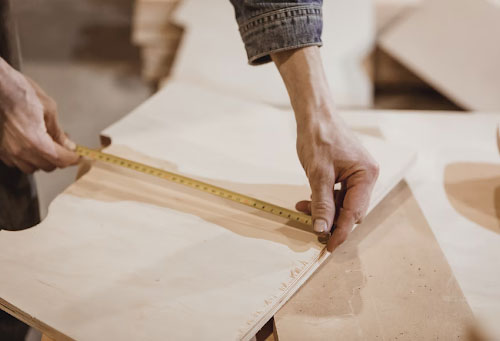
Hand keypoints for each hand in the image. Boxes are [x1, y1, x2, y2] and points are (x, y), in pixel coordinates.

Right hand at [0, 58, 78, 172]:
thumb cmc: (19, 91)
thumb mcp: (48, 109)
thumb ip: (58, 132)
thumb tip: (68, 145)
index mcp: (35, 140)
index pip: (60, 160)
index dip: (72, 158)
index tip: (78, 155)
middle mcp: (20, 150)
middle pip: (48, 166)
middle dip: (59, 158)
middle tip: (64, 145)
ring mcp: (7, 151)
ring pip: (32, 167)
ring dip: (43, 160)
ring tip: (47, 144)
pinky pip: (17, 162)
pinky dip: (27, 158)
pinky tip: (31, 145)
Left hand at [294, 114, 378, 251]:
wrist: (315, 115)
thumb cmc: (319, 138)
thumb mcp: (318, 174)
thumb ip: (321, 204)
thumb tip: (322, 229)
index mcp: (366, 176)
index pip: (354, 213)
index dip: (340, 232)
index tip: (328, 247)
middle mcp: (366, 176)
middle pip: (350, 210)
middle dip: (330, 219)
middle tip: (312, 228)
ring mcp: (357, 174)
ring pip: (342, 203)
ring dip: (323, 209)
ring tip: (302, 208)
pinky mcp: (347, 173)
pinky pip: (337, 193)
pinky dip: (323, 199)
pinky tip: (307, 200)